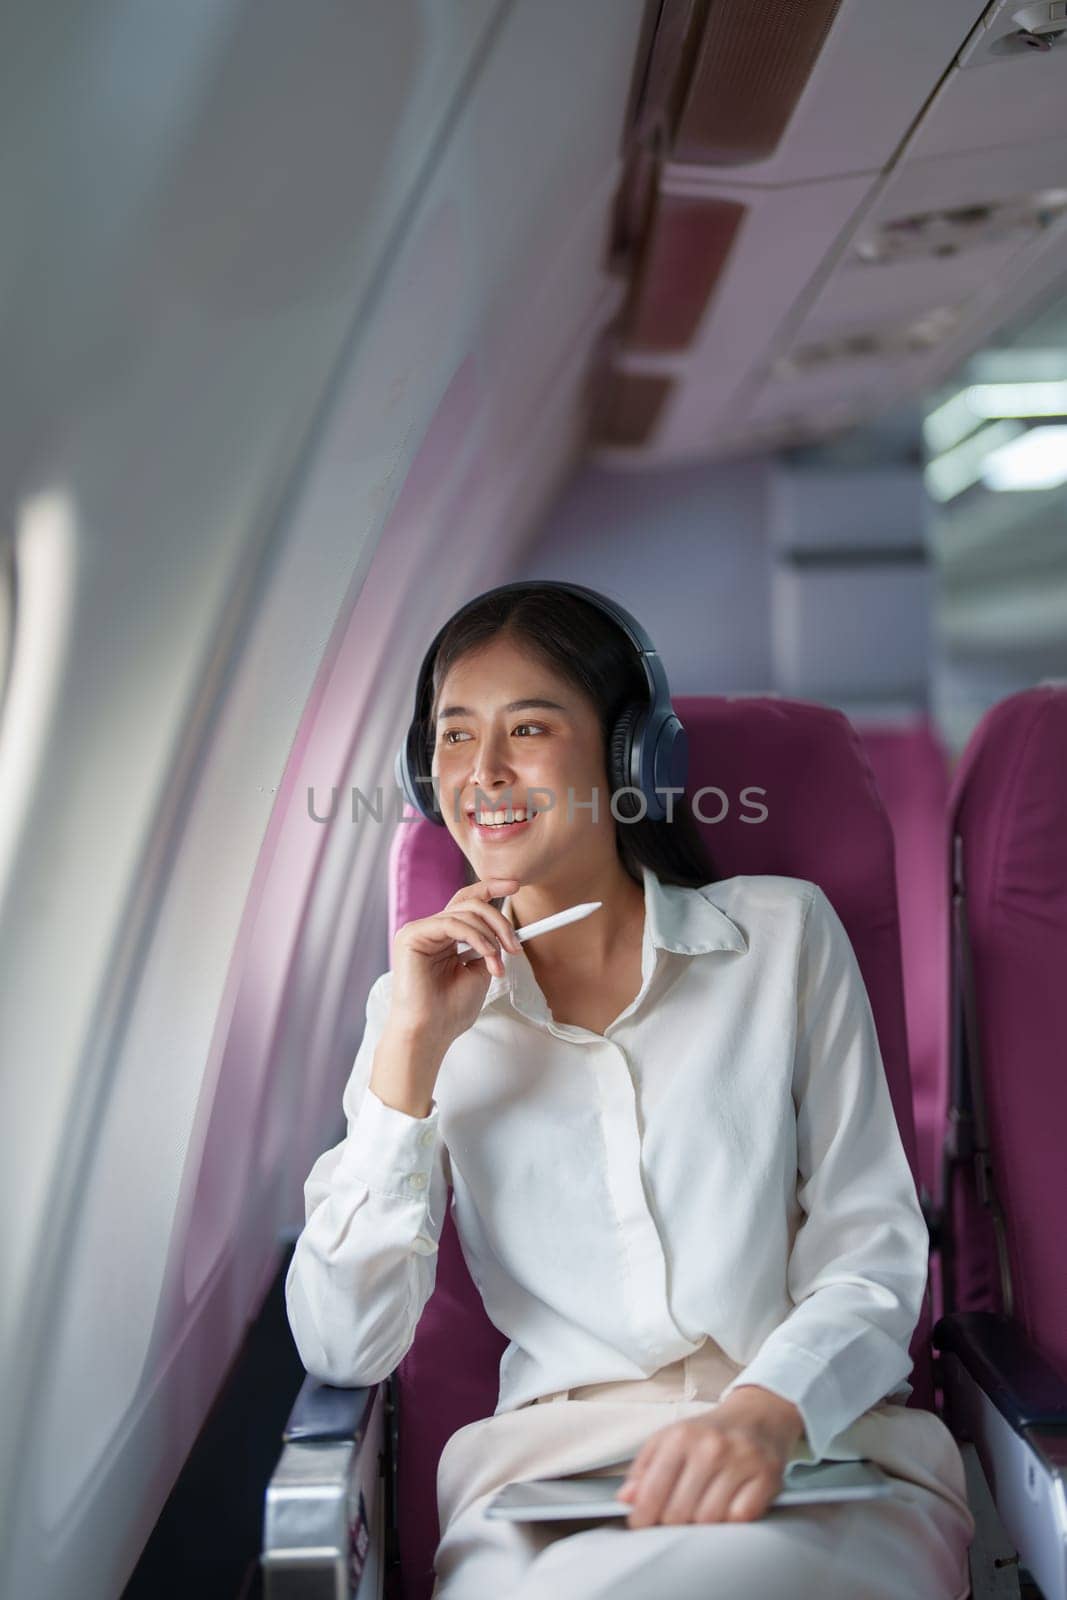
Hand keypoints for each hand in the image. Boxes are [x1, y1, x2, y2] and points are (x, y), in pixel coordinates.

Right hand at [389, 876, 522, 1048]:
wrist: (431, 1032)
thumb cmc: (450, 1009)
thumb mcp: (480, 971)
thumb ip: (489, 947)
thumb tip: (506, 932)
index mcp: (444, 936)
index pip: (466, 902)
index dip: (490, 888)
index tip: (514, 886)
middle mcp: (430, 929)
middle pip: (469, 904)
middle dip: (499, 921)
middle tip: (515, 946)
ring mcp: (418, 930)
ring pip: (464, 912)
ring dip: (491, 936)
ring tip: (498, 964)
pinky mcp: (411, 935)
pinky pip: (451, 923)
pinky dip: (476, 937)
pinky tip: (486, 955)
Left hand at [616, 1390, 802, 1528]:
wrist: (758, 1415)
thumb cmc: (709, 1433)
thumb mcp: (669, 1440)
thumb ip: (644, 1470)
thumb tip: (625, 1499)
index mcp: (681, 1436)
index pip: (652, 1492)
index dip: (642, 1516)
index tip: (641, 1524)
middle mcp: (711, 1447)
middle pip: (679, 1513)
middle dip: (672, 1522)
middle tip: (675, 1516)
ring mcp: (741, 1461)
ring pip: (709, 1520)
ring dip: (702, 1523)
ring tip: (702, 1508)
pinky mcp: (767, 1476)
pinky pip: (741, 1519)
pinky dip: (732, 1520)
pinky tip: (728, 1505)